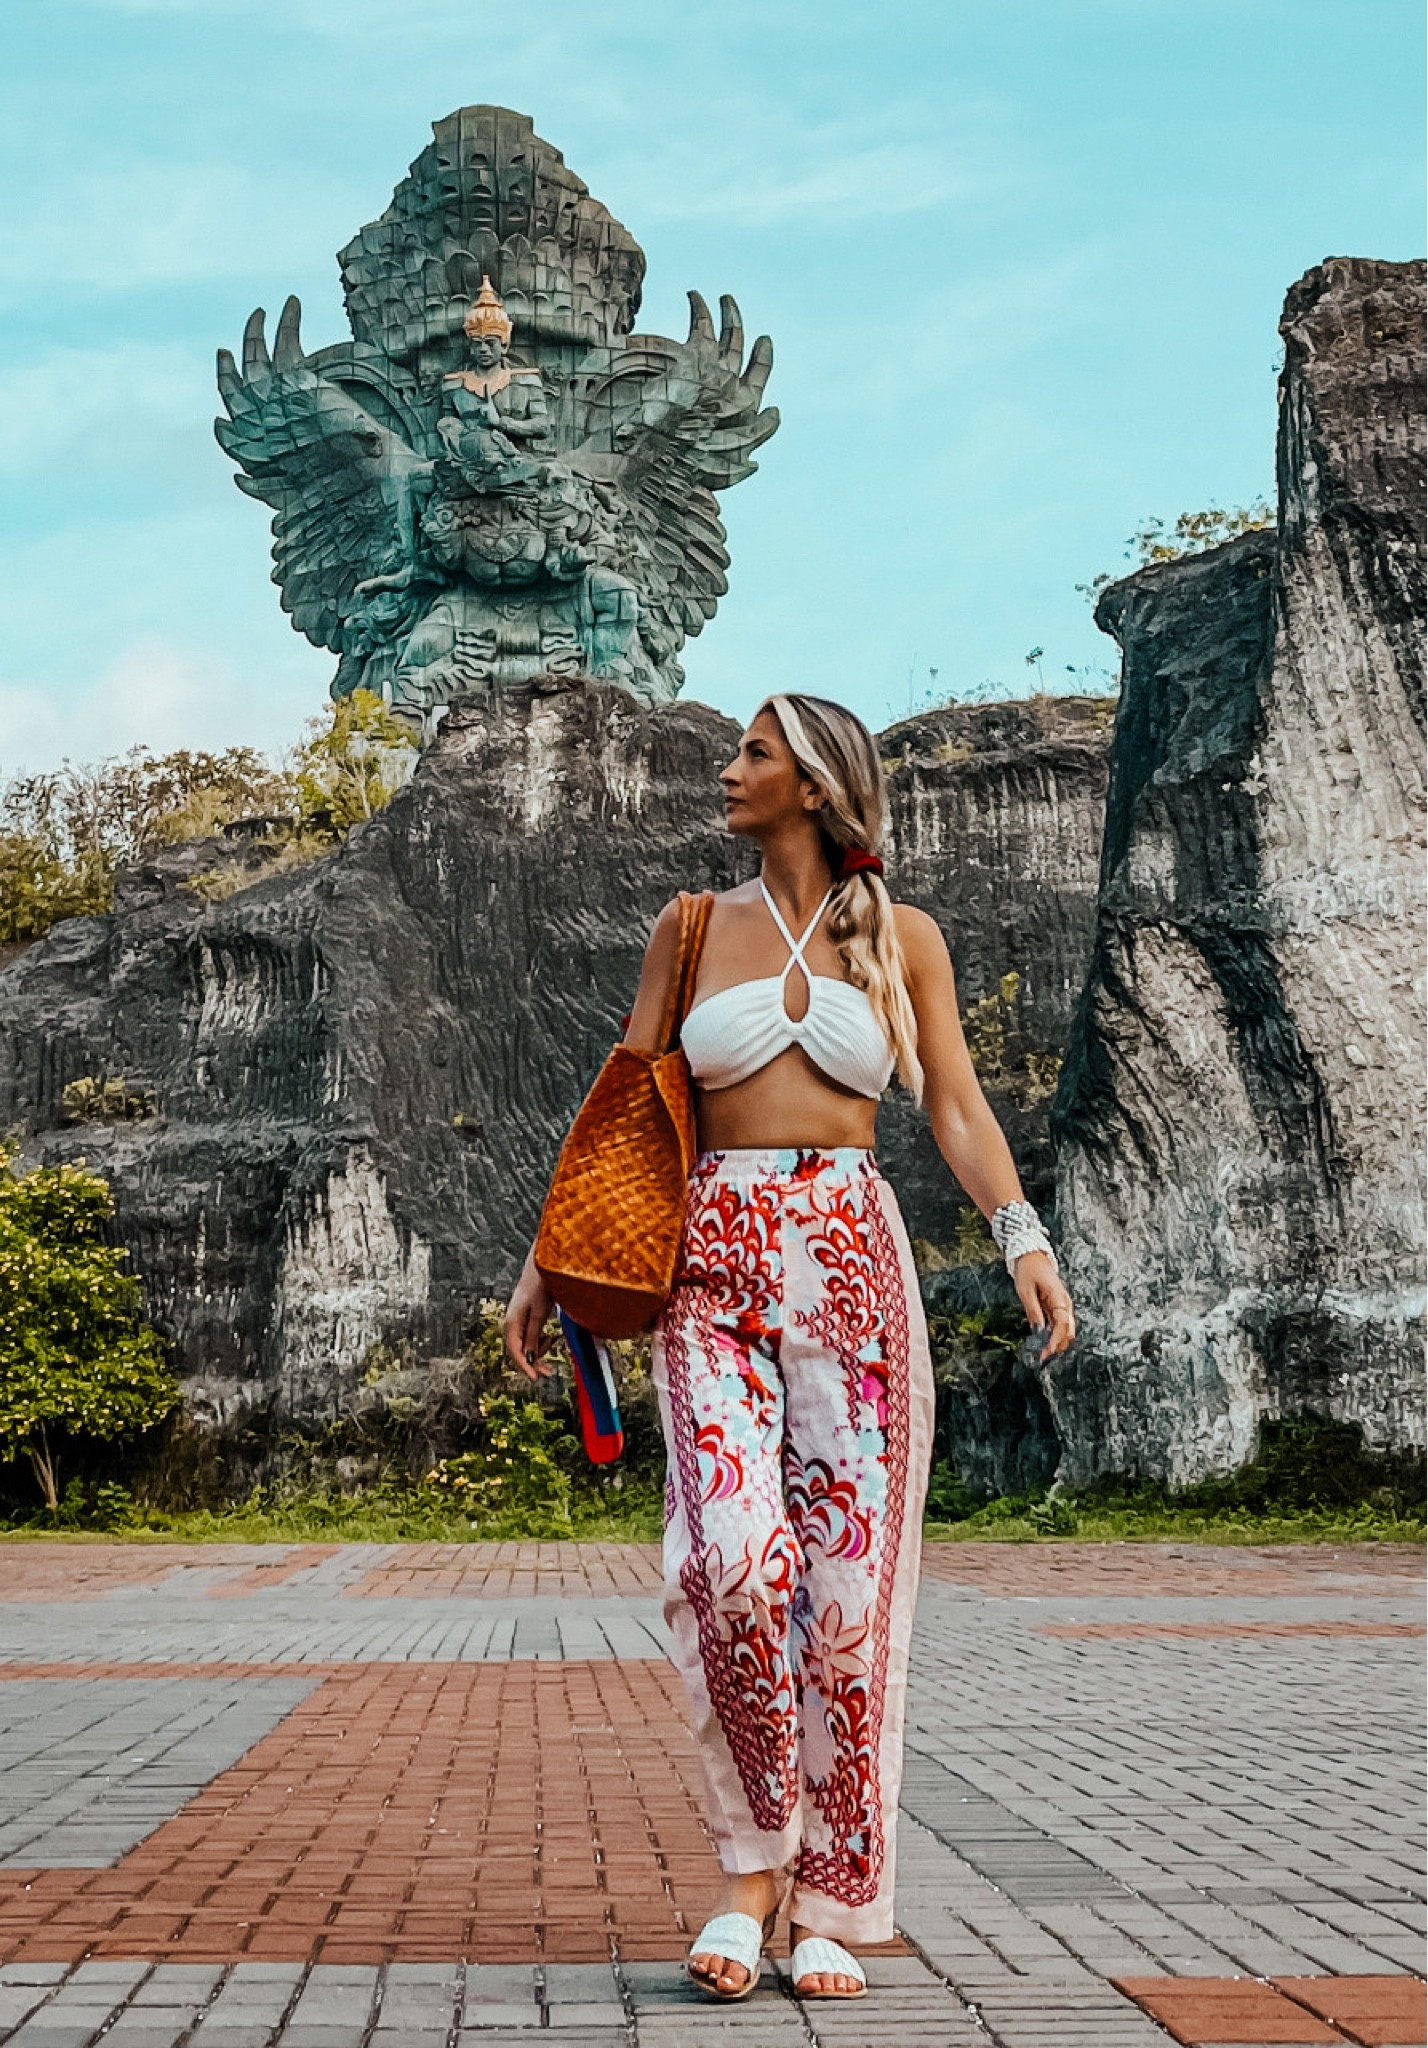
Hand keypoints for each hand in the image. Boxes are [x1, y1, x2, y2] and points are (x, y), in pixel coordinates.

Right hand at [503, 1253, 555, 1381]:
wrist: (542, 1265)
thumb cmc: (541, 1285)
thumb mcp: (539, 1312)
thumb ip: (533, 1335)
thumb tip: (528, 1359)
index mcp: (512, 1322)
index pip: (515, 1351)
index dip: (525, 1367)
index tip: (537, 1378)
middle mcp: (512, 1323)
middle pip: (519, 1351)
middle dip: (533, 1362)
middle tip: (549, 1372)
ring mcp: (518, 1321)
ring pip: (525, 1345)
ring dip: (538, 1351)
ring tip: (552, 1342)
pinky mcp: (526, 1318)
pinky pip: (530, 1337)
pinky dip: (539, 1342)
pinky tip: (549, 1337)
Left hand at [1013, 1250, 1075, 1357]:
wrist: (1032, 1255)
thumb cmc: (1029, 1270)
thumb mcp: (1026, 1291)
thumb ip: (1033, 1312)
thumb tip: (1037, 1332)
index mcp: (1059, 1298)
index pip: (1062, 1324)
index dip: (1056, 1340)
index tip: (1047, 1352)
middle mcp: (1064, 1304)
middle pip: (1068, 1331)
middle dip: (1057, 1346)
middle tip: (1042, 1357)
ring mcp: (1062, 1306)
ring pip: (1065, 1330)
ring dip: (1056, 1343)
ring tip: (1041, 1354)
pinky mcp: (1056, 1307)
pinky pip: (1058, 1325)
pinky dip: (1053, 1335)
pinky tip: (1042, 1343)